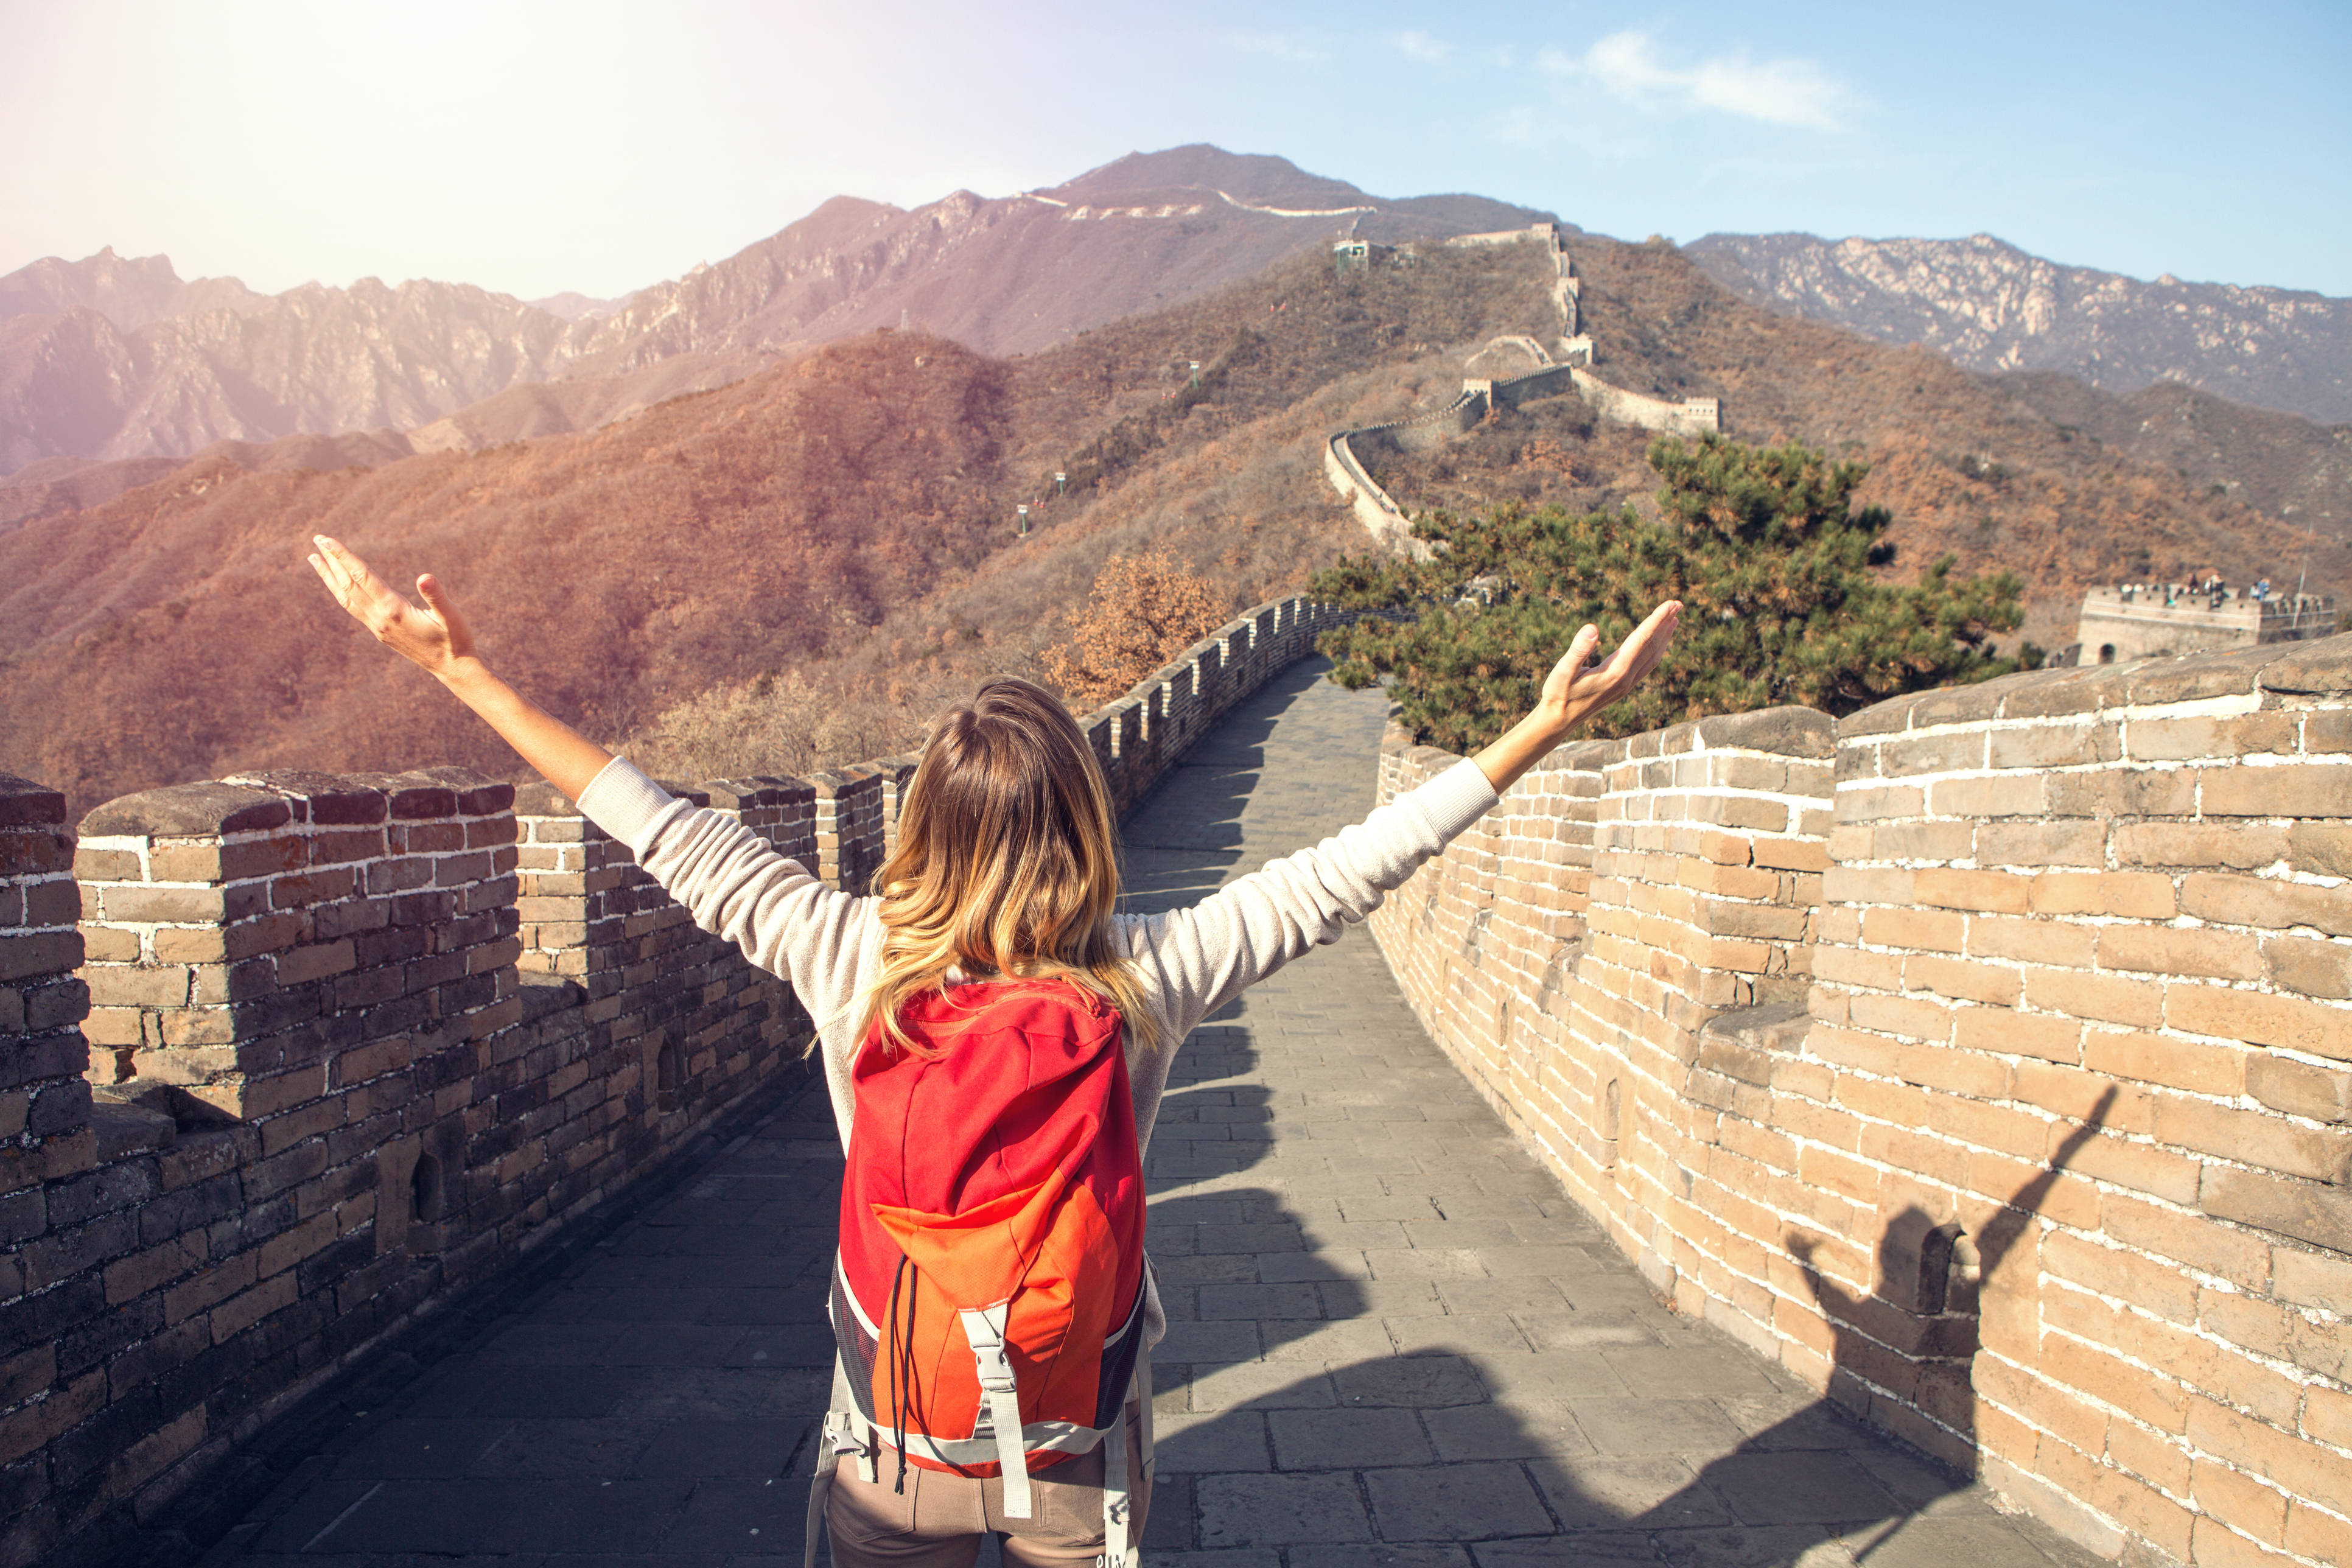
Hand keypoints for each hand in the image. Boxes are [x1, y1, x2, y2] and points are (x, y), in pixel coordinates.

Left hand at [308, 534, 476, 681]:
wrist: (452, 668)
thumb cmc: (456, 639)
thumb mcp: (452, 616)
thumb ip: (437, 596)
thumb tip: (425, 577)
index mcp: (393, 610)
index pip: (361, 576)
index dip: (343, 556)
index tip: (326, 540)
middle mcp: (379, 619)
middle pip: (348, 585)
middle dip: (331, 561)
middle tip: (317, 539)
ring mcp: (377, 627)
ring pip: (345, 598)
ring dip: (329, 577)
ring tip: (314, 559)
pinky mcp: (380, 632)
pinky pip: (352, 607)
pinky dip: (340, 592)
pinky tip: (338, 584)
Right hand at [1535, 599, 1681, 732]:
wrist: (1558, 721)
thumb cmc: (1557, 694)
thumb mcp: (1562, 671)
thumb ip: (1578, 649)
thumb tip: (1592, 628)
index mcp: (1615, 672)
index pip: (1642, 640)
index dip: (1657, 620)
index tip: (1672, 604)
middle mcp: (1626, 679)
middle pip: (1652, 647)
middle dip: (1665, 624)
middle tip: (1678, 604)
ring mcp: (1626, 685)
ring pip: (1653, 658)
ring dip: (1664, 637)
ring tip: (1674, 620)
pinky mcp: (1622, 688)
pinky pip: (1646, 666)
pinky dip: (1655, 651)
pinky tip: (1655, 644)